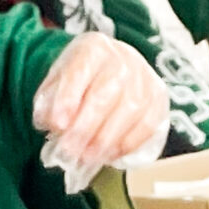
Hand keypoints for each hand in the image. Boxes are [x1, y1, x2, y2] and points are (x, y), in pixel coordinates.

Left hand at [31, 33, 169, 193]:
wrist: (111, 70)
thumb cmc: (81, 81)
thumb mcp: (57, 83)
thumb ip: (50, 102)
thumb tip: (51, 125)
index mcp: (93, 48)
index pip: (80, 71)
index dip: (68, 98)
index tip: (57, 124)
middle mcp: (123, 58)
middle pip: (105, 95)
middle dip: (85, 128)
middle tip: (68, 153)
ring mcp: (144, 77)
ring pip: (129, 110)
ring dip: (105, 140)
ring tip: (86, 159)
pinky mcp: (158, 97)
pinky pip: (147, 124)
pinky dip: (127, 144)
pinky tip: (109, 155)